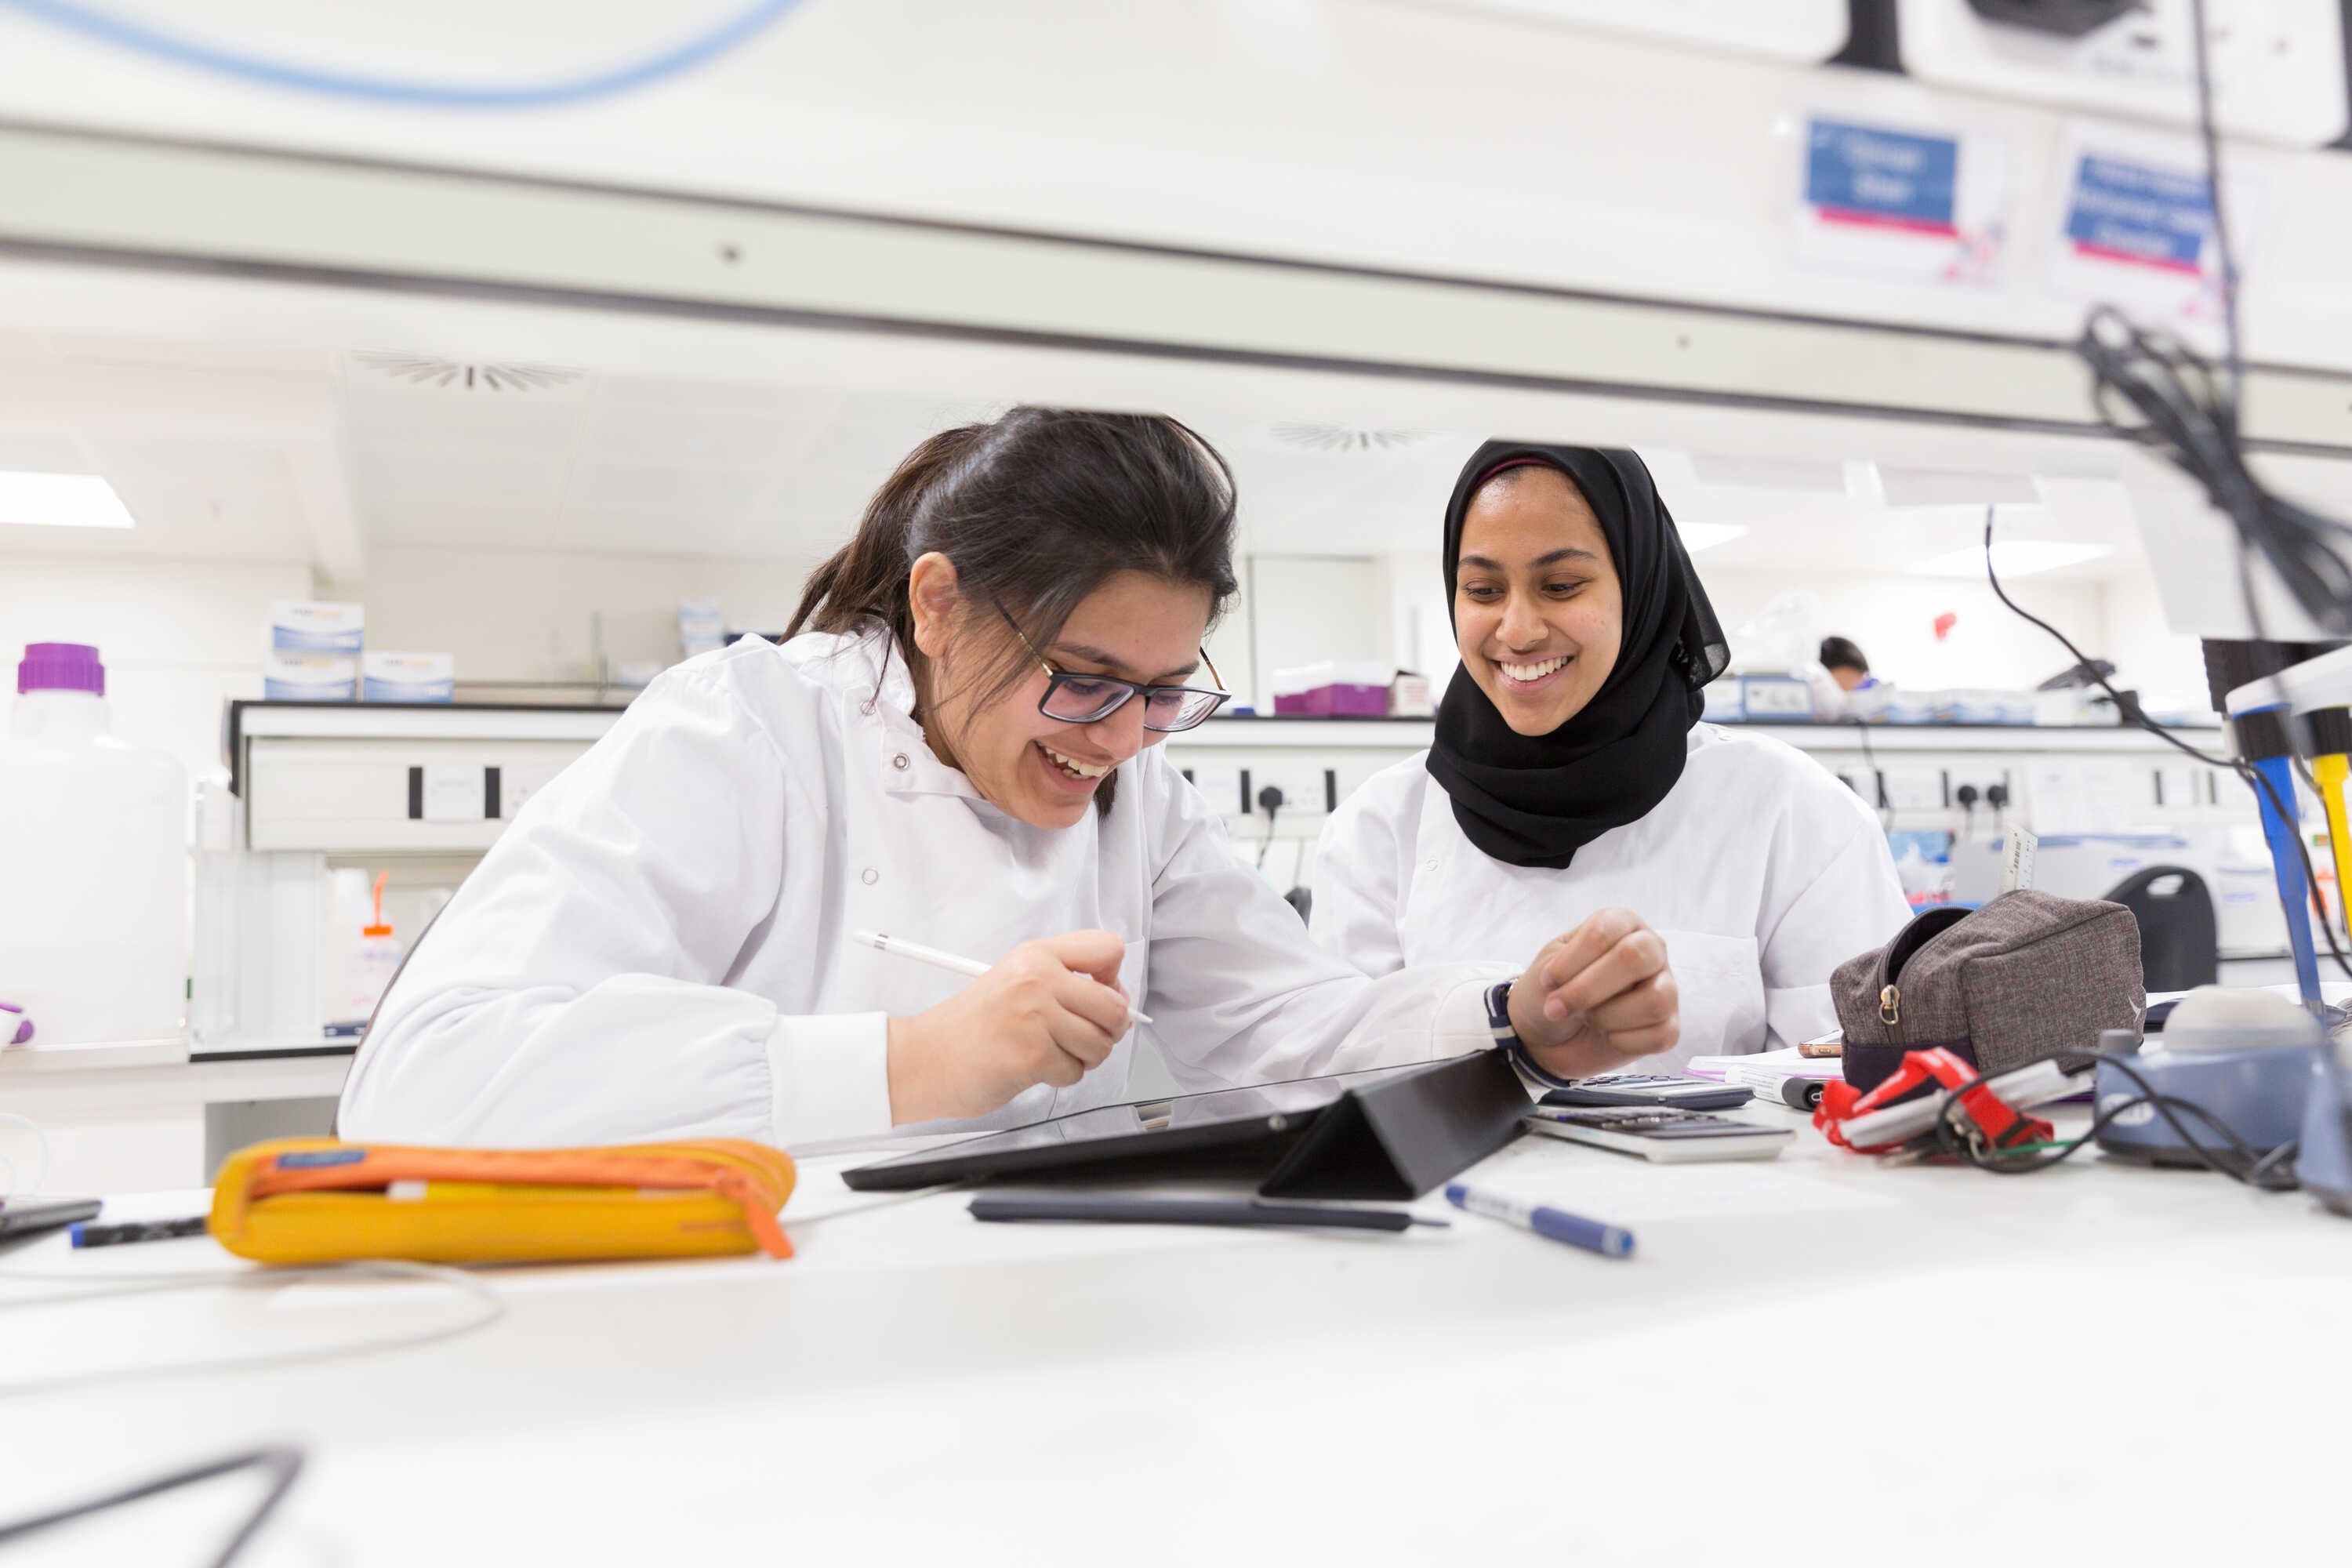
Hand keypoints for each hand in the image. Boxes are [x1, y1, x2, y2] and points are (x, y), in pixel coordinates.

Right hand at [886, 930, 1132, 1123]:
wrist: (924, 1058)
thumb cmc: (970, 1027)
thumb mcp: (1015, 981)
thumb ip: (1064, 981)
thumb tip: (1120, 1000)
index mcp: (1036, 955)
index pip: (1108, 950)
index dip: (1114, 981)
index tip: (1098, 996)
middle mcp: (1038, 978)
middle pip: (1114, 1005)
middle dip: (1107, 1031)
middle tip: (1081, 1037)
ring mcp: (1035, 1016)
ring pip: (1100, 1043)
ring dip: (1083, 1058)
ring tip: (1051, 1052)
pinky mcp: (1033, 1055)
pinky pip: (1076, 1072)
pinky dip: (1060, 1077)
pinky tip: (1033, 1067)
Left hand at [1507, 908, 1677, 1080]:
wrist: (1550, 1034)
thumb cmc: (1552, 992)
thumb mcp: (1548, 971)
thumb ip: (1567, 970)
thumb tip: (1588, 989)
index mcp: (1622, 924)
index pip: (1603, 931)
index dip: (1571, 960)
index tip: (1548, 982)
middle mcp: (1650, 951)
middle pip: (1635, 958)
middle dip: (1588, 989)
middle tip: (1557, 1008)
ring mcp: (1665, 988)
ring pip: (1656, 1000)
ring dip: (1608, 1016)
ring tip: (1588, 1019)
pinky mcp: (1668, 1026)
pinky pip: (1661, 1035)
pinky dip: (1624, 1041)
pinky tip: (1608, 1036)